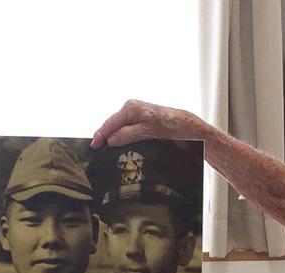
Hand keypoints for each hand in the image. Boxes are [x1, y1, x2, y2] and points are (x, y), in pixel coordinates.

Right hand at [91, 99, 205, 148]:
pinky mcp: (142, 121)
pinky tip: (122, 146)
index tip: (93, 146)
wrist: (191, 128)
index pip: (110, 123)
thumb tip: (111, 140)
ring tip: (108, 151)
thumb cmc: (174, 126)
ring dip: (115, 139)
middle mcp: (132, 109)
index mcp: (131, 108)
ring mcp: (137, 115)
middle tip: (99, 152)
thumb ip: (128, 135)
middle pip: (113, 126)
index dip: (100, 135)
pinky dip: (123, 138)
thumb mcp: (148, 132)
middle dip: (106, 138)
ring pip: (120, 129)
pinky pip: (128, 130)